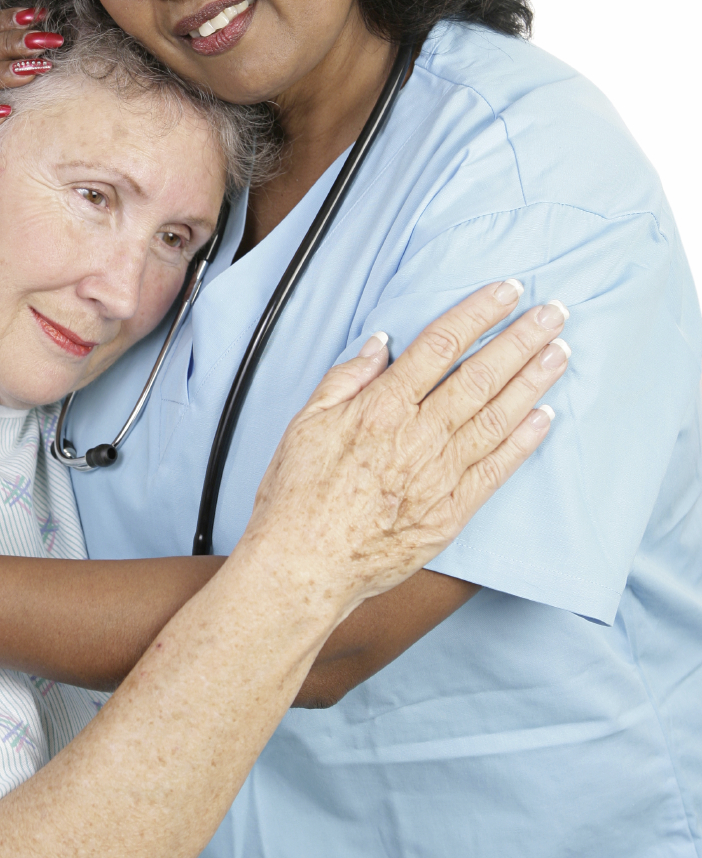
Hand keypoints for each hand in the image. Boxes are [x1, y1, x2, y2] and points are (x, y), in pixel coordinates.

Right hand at [241, 281, 568, 622]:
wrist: (304, 566)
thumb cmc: (297, 496)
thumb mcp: (305, 423)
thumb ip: (345, 379)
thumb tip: (380, 345)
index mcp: (380, 407)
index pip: (440, 345)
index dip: (478, 313)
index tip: (506, 292)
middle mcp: (417, 436)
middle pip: (481, 375)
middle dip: (522, 339)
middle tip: (554, 313)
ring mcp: (439, 475)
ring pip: (497, 417)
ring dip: (533, 381)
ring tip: (560, 352)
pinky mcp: (451, 512)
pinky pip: (497, 469)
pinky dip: (524, 441)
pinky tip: (544, 417)